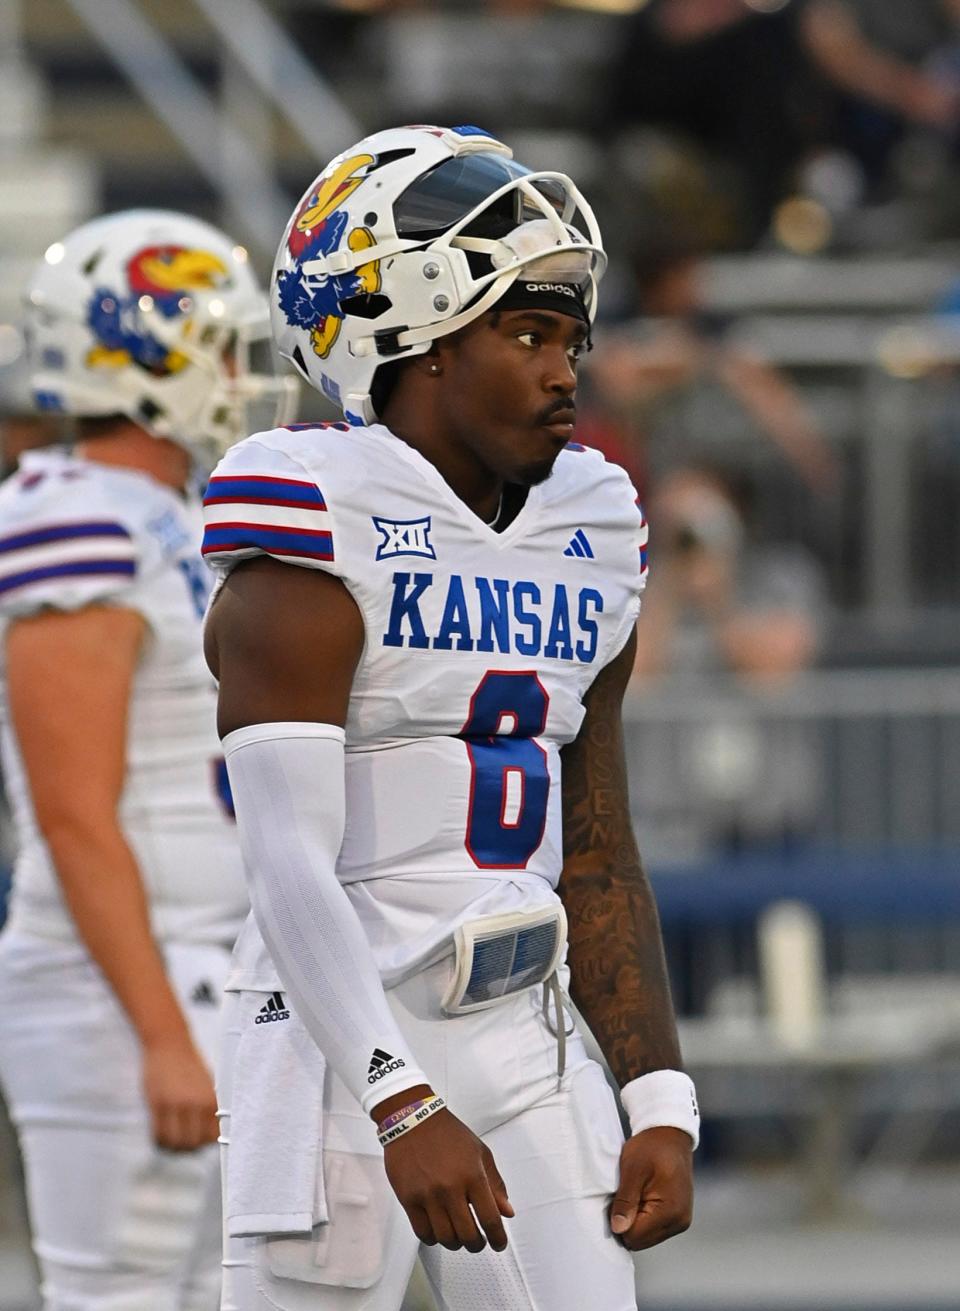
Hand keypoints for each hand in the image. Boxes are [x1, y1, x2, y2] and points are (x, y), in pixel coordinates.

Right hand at [142, 1035, 218, 1151]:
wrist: (170, 1043)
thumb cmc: (190, 1063)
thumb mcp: (208, 1083)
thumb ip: (210, 1106)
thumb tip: (212, 1133)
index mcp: (211, 1100)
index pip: (212, 1137)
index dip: (204, 1144)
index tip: (198, 1141)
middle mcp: (196, 1104)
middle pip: (193, 1143)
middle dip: (187, 1148)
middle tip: (182, 1142)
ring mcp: (176, 1105)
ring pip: (175, 1142)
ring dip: (172, 1147)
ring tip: (170, 1140)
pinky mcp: (157, 1104)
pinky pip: (158, 1134)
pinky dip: (159, 1141)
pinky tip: (160, 1135)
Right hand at [382, 1107, 513, 1252]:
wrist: (413, 1119)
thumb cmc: (447, 1133)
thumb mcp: (480, 1152)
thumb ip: (495, 1184)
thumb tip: (506, 1212)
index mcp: (472, 1175)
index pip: (490, 1219)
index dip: (498, 1238)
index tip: (499, 1243)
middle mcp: (451, 1188)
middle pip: (468, 1235)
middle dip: (477, 1245)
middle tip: (478, 1242)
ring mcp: (428, 1195)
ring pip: (445, 1238)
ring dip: (456, 1243)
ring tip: (459, 1237)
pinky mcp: (408, 1199)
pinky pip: (423, 1232)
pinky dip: (434, 1238)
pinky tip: (439, 1231)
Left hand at [609, 1126, 692, 1249]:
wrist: (670, 1135)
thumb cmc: (652, 1147)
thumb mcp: (633, 1169)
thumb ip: (626, 1201)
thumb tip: (618, 1229)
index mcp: (670, 1212)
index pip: (634, 1237)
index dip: (619, 1221)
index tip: (615, 1200)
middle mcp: (679, 1222)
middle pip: (641, 1241)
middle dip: (627, 1222)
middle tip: (624, 1195)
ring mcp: (680, 1221)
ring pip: (646, 1236)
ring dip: (635, 1219)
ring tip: (634, 1194)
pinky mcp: (678, 1217)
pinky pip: (653, 1228)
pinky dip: (643, 1216)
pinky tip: (641, 1196)